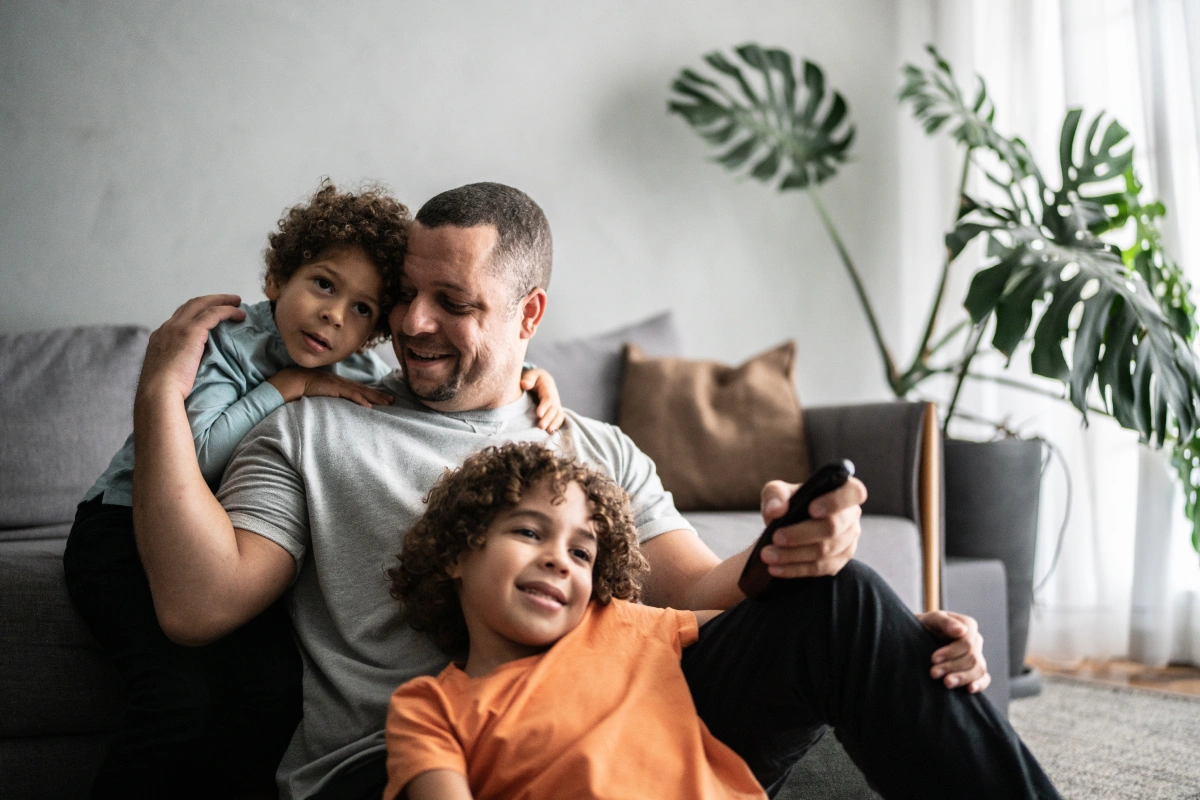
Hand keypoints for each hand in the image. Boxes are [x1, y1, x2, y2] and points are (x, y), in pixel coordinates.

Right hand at [138, 295, 245, 402]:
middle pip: (191, 305)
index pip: (179, 318)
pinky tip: (240, 315)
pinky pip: (214, 313)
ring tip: (237, 302)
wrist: (158, 392)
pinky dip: (228, 311)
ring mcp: (178, 327)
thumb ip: (176, 366)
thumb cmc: (164, 392)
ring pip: (203, 304)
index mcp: (160, 337)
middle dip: (211, 300)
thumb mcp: (167, 374)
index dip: (196, 313)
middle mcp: (167, 328)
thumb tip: (189, 372)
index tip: (210, 314)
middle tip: (229, 300)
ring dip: (222, 301)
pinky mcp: (191, 331)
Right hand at [268, 367, 392, 407]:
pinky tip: (369, 407)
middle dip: (379, 396)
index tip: (385, 399)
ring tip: (387, 403)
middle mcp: (343, 383)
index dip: (373, 394)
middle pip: (365, 390)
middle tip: (393, 401)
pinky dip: (360, 400)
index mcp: (340, 384)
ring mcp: (340, 385)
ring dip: (375, 398)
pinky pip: (350, 395)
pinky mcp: (335, 389)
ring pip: (361, 392)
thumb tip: (337, 406)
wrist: (295, 380)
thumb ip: (331, 397)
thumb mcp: (322, 392)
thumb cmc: (306, 388)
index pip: (360, 389)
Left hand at [520, 367, 564, 432]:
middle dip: (548, 418)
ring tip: (548, 431)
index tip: (539, 414)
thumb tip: (524, 384)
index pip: (548, 398)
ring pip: (558, 414)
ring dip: (554, 423)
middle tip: (541, 426)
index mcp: (548, 387)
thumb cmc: (533, 378)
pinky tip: (551, 433)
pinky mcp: (555, 410)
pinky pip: (558, 418)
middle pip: (553, 408)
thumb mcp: (530, 375)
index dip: (545, 406)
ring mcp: (555, 404)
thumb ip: (528, 379)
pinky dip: (557, 425)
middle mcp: (554, 397)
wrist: (540, 380)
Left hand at [755, 477, 866, 577]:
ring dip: (793, 555)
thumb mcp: (778, 491)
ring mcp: (848, 541)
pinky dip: (795, 569)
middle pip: (833, 527)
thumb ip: (775, 496)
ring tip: (768, 555)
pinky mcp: (839, 561)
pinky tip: (775, 568)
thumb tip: (776, 510)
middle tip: (776, 537)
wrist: (788, 526)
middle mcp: (851, 516)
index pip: (854, 492)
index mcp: (843, 491)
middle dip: (801, 534)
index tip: (812, 509)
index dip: (835, 502)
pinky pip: (819, 568)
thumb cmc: (788, 503)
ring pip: (825, 551)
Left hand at [918, 610, 990, 692]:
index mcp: (968, 625)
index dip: (951, 652)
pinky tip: (969, 689)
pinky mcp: (976, 670)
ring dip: (962, 677)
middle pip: (972, 657)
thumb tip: (961, 631)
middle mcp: (975, 640)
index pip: (967, 642)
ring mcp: (977, 655)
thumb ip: (944, 621)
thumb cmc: (924, 626)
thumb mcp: (930, 620)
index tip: (933, 659)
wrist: (916, 638)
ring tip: (946, 683)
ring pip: (978, 669)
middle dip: (951, 667)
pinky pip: (984, 678)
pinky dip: (979, 684)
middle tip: (933, 673)